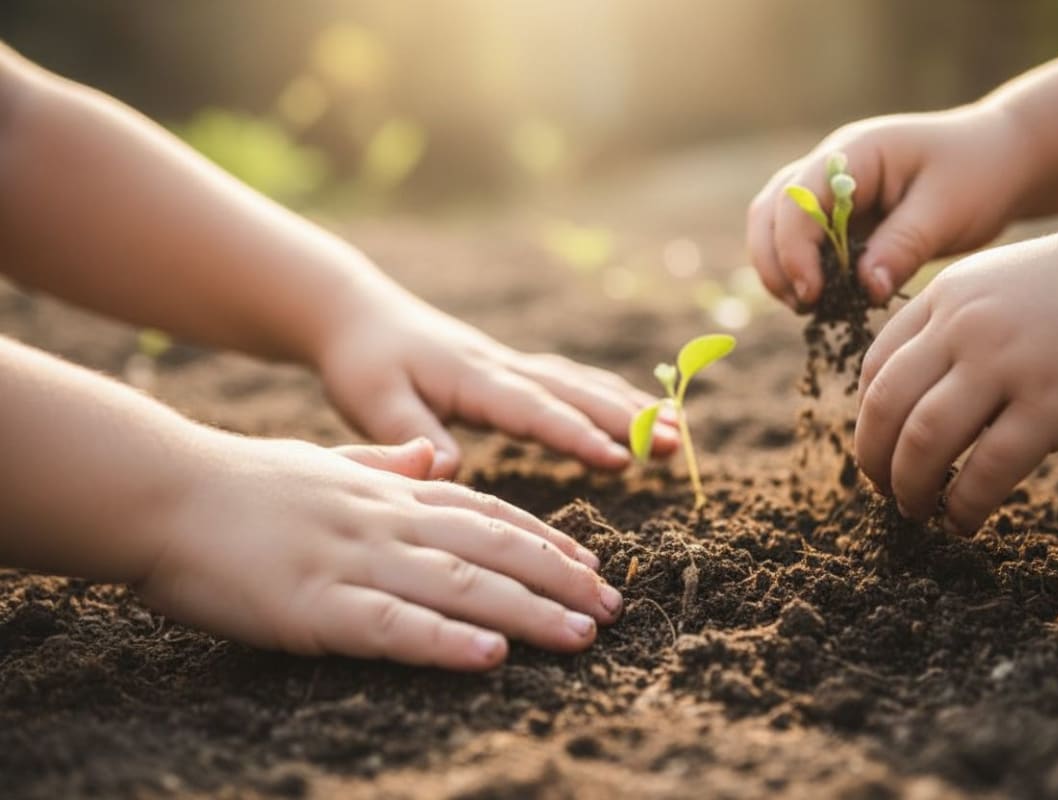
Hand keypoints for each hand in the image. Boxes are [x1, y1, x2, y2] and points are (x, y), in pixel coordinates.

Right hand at [136, 434, 623, 670]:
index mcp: (388, 490)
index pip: (487, 511)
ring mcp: (352, 559)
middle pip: (492, 545)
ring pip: (461, 583)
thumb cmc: (240, 482)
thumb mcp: (324, 460)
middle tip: (613, 607)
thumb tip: (432, 455)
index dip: (545, 540)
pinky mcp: (313, 604)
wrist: (161, 489)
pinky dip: (447, 640)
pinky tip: (493, 656)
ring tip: (583, 634)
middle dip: (560, 578)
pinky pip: (393, 624)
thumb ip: (383, 460)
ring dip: (530, 611)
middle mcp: (385, 519)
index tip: (590, 564)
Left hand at [317, 287, 677, 478]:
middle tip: (675, 444)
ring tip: (676, 432)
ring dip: (629, 406)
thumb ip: (410, 431)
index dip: (577, 434)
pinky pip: (570, 382)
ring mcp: (511, 365)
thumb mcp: (372, 400)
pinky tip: (636, 411)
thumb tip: (449, 467)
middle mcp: (501, 367)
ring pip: (580, 384)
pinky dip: (608, 395)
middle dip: (628, 418)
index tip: (620, 457)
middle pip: (575, 392)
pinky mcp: (511, 370)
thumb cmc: (363, 363)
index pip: (533, 409)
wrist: (358, 315)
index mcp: (472, 377)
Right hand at [747, 104, 1033, 307]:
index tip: (813, 295)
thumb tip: (864, 290)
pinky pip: (799, 242)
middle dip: (774, 262)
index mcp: (854, 152)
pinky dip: (802, 271)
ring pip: (773, 226)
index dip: (794, 250)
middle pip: (768, 211)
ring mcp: (827, 189)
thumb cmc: (979, 173)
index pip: (797, 199)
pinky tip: (826, 300)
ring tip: (810, 307)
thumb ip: (903, 247)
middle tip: (803, 306)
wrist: (1000, 159)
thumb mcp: (947, 211)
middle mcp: (829, 165)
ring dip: (780, 268)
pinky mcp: (836, 215)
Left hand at [855, 215, 1057, 533]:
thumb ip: (953, 331)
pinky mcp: (1054, 403)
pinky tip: (964, 521)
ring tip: (918, 511)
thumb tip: (916, 399)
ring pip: (923, 442)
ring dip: (909, 489)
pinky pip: (988, 470)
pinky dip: (964, 506)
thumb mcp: (997, 288)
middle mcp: (964, 327)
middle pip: (885, 409)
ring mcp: (1008, 364)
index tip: (877, 451)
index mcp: (944, 298)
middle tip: (884, 491)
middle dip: (873, 462)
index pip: (874, 370)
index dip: (866, 422)